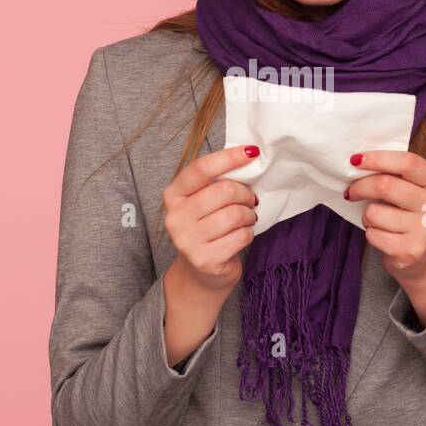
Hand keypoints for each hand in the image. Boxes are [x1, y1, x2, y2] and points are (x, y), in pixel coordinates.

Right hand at [163, 144, 259, 294]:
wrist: (201, 273)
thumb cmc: (208, 228)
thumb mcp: (204, 201)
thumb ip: (217, 182)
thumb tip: (249, 158)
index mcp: (173, 195)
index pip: (201, 169)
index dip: (229, 158)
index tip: (252, 152)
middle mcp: (175, 217)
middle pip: (223, 191)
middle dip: (245, 194)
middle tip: (250, 201)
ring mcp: (187, 240)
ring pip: (235, 214)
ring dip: (249, 215)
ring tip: (246, 219)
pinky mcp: (204, 259)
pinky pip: (240, 236)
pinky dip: (248, 233)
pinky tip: (241, 235)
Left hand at [345, 149, 425, 304]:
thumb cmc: (410, 214)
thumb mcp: (413, 189)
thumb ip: (395, 174)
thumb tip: (357, 162)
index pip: (408, 162)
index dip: (378, 158)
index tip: (355, 160)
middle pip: (386, 186)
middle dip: (361, 187)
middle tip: (351, 191)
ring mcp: (425, 230)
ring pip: (374, 213)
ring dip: (367, 215)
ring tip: (377, 220)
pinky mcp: (410, 251)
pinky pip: (373, 235)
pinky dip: (371, 234)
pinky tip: (383, 236)